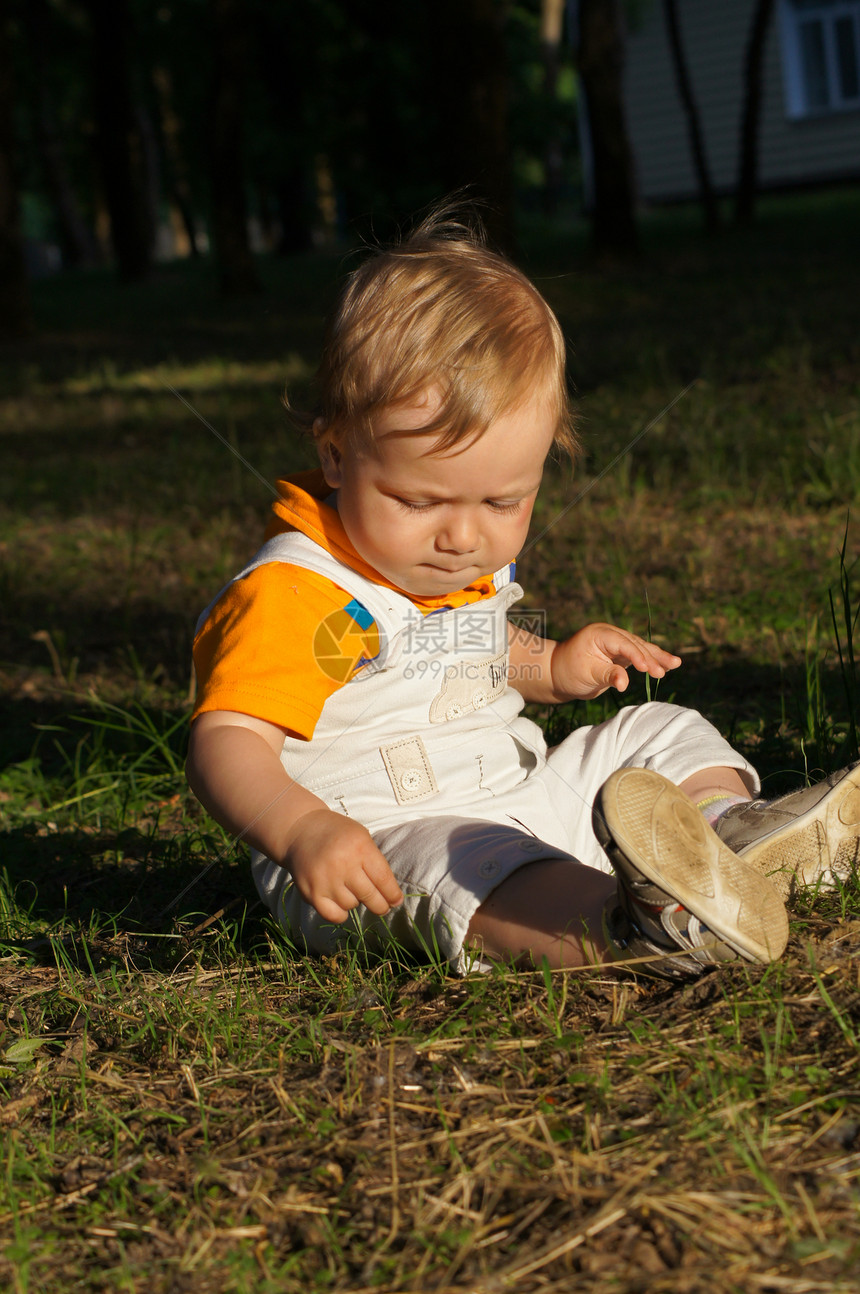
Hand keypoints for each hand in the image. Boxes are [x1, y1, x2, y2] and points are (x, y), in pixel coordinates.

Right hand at [283, 809, 403, 924]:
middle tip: (383, 907)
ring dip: (355, 901)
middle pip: (370, 896)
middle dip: (380, 905)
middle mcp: (342, 864)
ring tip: (350, 889)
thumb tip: (391, 895)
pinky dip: (340, 913)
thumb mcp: (361, 836)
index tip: (396, 901)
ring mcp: (325, 880)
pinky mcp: (311, 893)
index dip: (392, 894)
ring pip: (351, 905)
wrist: (301, 831)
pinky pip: (333, 915)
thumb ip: (375, 862)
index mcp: (359, 847)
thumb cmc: (337, 834)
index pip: (383, 879)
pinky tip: (341, 903)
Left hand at [551, 623, 680, 699]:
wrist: (557, 673)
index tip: (648, 669)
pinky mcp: (619, 652)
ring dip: (657, 657)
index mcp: (599, 634)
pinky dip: (651, 660)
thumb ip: (608, 675)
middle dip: (652, 657)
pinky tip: (666, 666)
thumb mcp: (587, 675)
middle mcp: (610, 634)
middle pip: (636, 644)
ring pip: (640, 647)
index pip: (624, 644)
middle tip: (664, 671)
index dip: (637, 656)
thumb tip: (625, 684)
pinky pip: (638, 654)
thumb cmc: (568, 672)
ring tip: (676, 664)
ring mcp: (616, 642)